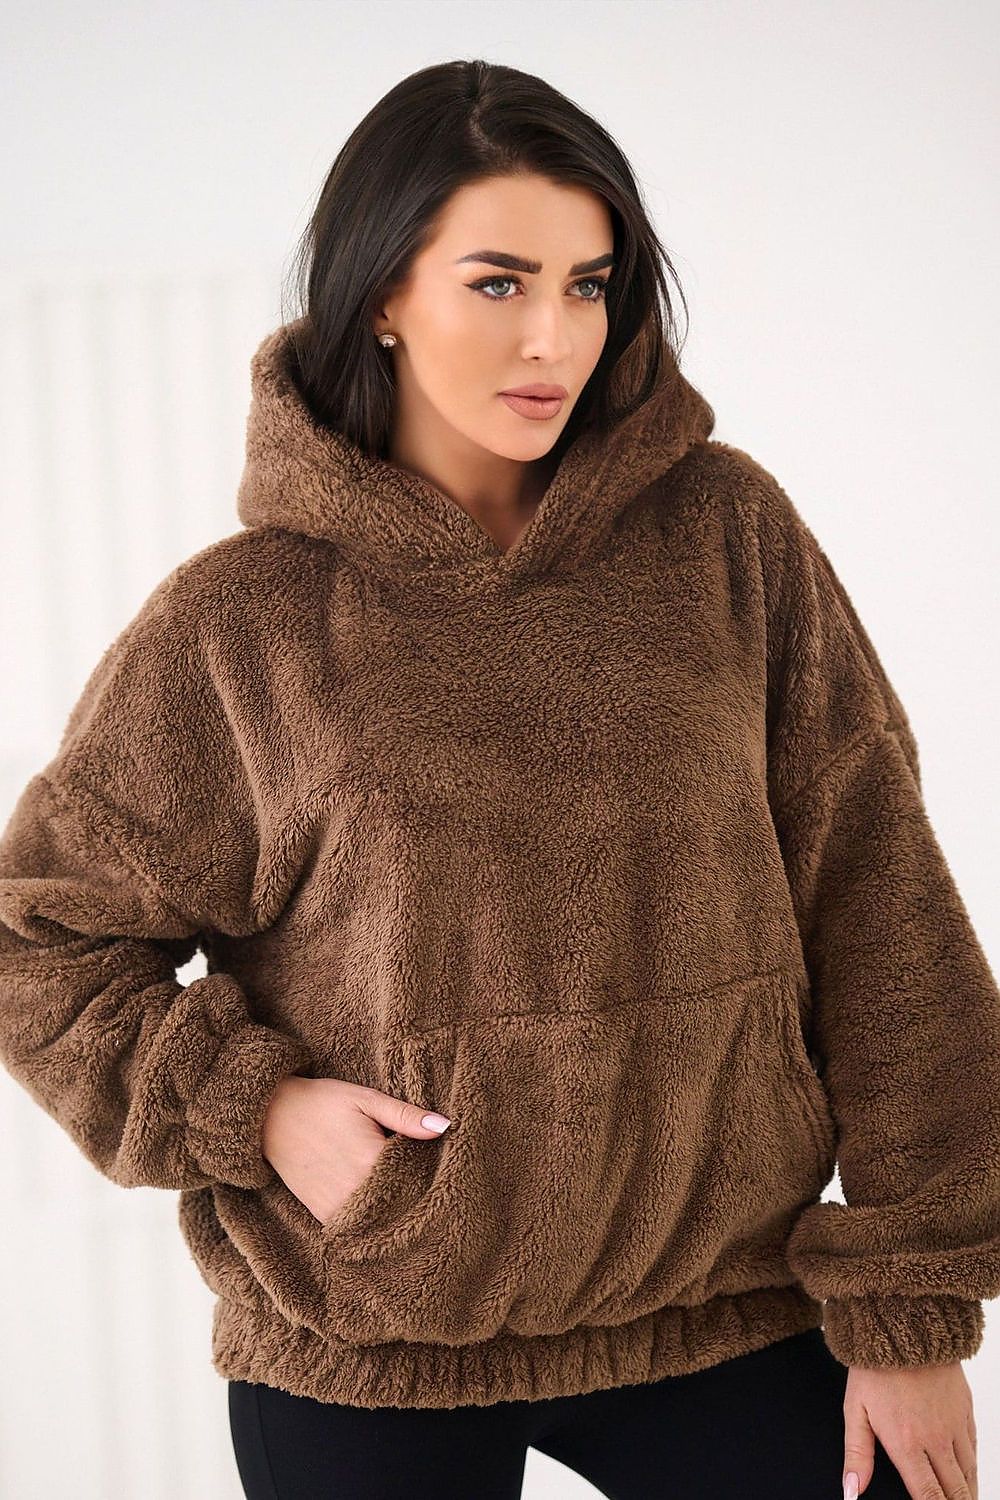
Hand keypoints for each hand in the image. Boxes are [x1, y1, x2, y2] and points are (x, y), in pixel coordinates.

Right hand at [261, 1075, 450, 1222]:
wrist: (271, 1116)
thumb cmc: (322, 1102)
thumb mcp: (366, 1099)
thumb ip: (406, 1116)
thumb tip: (445, 1126)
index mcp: (372, 1160)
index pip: (420, 1179)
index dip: (433, 1175)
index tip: (441, 1170)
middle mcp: (356, 1191)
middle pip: (403, 1204)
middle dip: (417, 1197)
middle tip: (429, 1189)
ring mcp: (338, 1207)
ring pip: (381, 1221)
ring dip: (396, 1212)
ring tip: (408, 1200)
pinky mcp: (324, 1214)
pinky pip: (357, 1227)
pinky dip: (372, 1220)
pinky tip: (382, 1207)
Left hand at [842, 1361, 976, 1498]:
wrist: (904, 1326)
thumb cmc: (874, 1368)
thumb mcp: (855, 1409)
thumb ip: (856, 1454)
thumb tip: (852, 1491)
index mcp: (906, 1443)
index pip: (928, 1495)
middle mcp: (935, 1439)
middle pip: (955, 1490)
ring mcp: (954, 1424)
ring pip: (969, 1472)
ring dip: (967, 1492)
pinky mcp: (965, 1409)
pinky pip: (974, 1448)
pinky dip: (973, 1467)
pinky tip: (969, 1474)